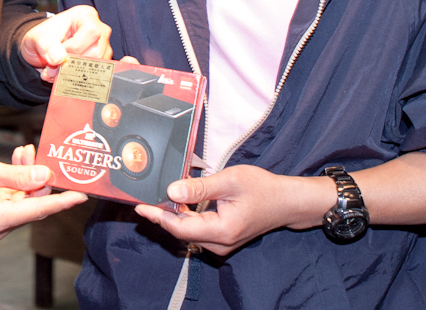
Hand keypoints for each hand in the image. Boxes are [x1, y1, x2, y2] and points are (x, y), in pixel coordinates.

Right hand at [0, 153, 86, 241]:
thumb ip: (20, 176)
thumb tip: (46, 175)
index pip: (40, 210)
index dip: (62, 201)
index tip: (81, 195)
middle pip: (31, 202)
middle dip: (36, 176)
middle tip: (31, 150)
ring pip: (22, 199)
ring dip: (25, 177)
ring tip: (21, 152)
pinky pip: (10, 201)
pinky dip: (14, 183)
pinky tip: (14, 162)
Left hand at [20, 6, 111, 81]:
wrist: (41, 49)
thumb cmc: (41, 38)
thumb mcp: (35, 38)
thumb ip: (45, 45)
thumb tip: (59, 58)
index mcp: (85, 16)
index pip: (91, 32)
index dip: (75, 47)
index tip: (57, 54)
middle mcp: (99, 30)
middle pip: (96, 52)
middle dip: (72, 64)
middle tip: (52, 67)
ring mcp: (102, 48)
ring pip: (97, 67)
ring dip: (72, 74)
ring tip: (54, 71)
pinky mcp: (101, 64)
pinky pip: (94, 75)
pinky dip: (75, 79)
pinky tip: (61, 75)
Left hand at [133, 165, 332, 256]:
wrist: (286, 202)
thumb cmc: (262, 188)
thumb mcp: (230, 181)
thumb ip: (200, 188)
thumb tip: (171, 191)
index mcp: (221, 230)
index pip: (180, 228)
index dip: (158, 216)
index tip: (140, 206)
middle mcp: (220, 243)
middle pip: (182, 231)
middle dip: (161, 215)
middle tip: (143, 199)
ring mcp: (222, 244)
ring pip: (189, 232)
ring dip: (173, 216)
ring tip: (156, 199)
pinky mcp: (223, 239)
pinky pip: (198, 230)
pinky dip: (185, 218)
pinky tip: (177, 204)